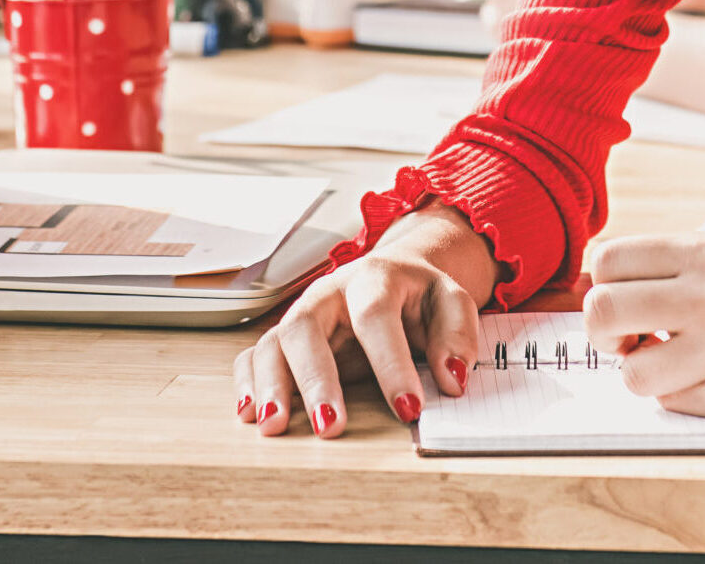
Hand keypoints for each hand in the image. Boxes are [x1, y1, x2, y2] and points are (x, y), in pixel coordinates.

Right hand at [233, 204, 499, 437]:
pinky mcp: (286, 339)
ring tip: (276, 427)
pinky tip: (249, 414)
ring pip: (273, 343)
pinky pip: (254, 356)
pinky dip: (247, 383)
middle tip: (330, 427)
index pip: (376, 315)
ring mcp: (302, 315)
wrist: (395, 276)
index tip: (408, 408)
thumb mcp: (451, 301)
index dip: (390, 362)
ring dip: (272, 386)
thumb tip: (451, 380)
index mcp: (374, 277)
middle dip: (315, 379)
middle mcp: (328, 294)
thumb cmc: (420, 296)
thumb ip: (457, 334)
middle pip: (306, 326)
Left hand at [584, 233, 704, 419]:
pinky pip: (672, 402)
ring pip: (632, 372)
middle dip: (603, 330)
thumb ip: (667, 265)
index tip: (615, 296)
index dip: (601, 283)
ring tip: (677, 358)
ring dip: (645, 371)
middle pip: (603, 312)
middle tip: (627, 335)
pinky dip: (682, 393)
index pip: (609, 260)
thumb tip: (592, 287)